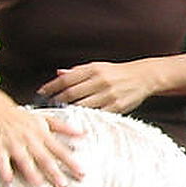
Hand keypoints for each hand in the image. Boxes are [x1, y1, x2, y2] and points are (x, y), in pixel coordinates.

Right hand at [0, 102, 85, 186]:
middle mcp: (30, 140)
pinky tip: (8, 180)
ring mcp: (14, 144)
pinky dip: (4, 169)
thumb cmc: (22, 117)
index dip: (70, 161)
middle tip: (63, 184)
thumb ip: (64, 128)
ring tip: (39, 184)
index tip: (80, 172)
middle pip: (44, 158)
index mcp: (42, 134)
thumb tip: (83, 133)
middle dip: (54, 172)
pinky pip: (1, 160)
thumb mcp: (45, 119)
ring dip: (31, 172)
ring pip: (24, 159)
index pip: (60, 150)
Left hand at [37, 61, 154, 113]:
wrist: (144, 77)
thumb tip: (59, 73)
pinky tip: (78, 119)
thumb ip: (78, 71)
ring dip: (69, 111)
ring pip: (82, 105)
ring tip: (60, 114)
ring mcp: (109, 94)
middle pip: (71, 93)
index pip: (66, 79)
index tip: (41, 93)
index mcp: (94, 69)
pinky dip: (85, 117)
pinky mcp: (116, 106)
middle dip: (57, 101)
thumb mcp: (99, 66)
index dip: (51, 86)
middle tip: (48, 106)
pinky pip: (97, 114)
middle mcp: (100, 80)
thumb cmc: (118, 73)